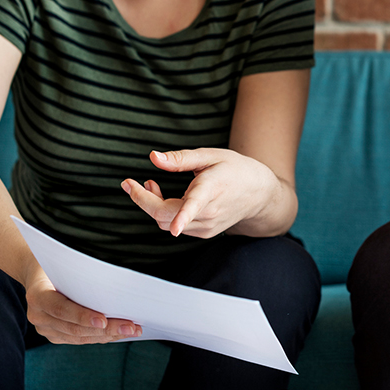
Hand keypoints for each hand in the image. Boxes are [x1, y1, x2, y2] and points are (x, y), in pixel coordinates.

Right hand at [23, 271, 140, 343]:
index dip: (82, 316)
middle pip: (74, 327)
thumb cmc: (60, 264)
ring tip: (132, 330)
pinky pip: (80, 339)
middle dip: (106, 329)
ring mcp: (45, 328)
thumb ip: (81, 275)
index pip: (61, 309)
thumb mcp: (66, 263)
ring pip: (80, 337)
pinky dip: (101, 337)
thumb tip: (115, 283)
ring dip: (108, 335)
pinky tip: (119, 333)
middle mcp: (37, 315)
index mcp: (37, 295)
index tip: (104, 321)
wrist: (39, 273)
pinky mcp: (55, 335)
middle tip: (131, 327)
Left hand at [121, 148, 277, 238]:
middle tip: (130, 184)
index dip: (183, 217)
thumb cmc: (234, 170)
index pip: (195, 205)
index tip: (175, 227)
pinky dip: (164, 213)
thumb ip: (180, 158)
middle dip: (143, 201)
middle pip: (166, 216)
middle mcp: (210, 212)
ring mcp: (207, 226)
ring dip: (152, 205)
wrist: (258, 194)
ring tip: (152, 184)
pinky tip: (167, 197)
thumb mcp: (210, 156)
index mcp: (212, 189)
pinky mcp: (204, 233)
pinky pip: (174, 226)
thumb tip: (153, 157)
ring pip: (166, 223)